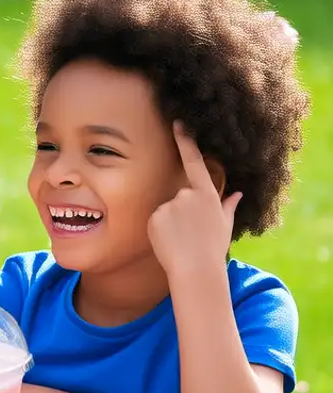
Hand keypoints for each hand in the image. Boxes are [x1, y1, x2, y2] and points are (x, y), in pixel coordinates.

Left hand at [148, 121, 241, 276]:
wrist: (196, 269)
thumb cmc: (213, 248)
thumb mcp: (224, 225)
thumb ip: (228, 206)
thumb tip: (237, 193)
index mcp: (206, 193)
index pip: (194, 161)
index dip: (185, 141)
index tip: (178, 123)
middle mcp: (186, 194)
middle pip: (179, 196)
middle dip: (182, 212)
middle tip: (190, 233)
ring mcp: (169, 204)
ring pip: (166, 209)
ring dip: (171, 222)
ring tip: (180, 239)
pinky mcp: (154, 216)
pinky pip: (155, 220)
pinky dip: (160, 229)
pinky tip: (169, 242)